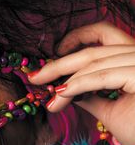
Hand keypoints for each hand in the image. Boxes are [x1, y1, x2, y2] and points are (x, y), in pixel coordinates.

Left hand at [28, 21, 134, 144]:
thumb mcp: (110, 110)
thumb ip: (90, 96)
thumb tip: (66, 90)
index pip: (104, 34)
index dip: (76, 38)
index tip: (54, 53)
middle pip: (94, 49)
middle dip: (59, 64)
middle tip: (34, 77)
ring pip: (95, 63)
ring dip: (64, 81)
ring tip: (48, 98)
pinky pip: (101, 77)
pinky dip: (77, 86)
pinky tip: (60, 95)